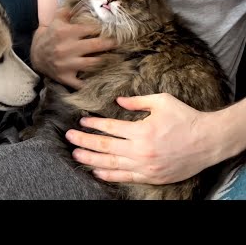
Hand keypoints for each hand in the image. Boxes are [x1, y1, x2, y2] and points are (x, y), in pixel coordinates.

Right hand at [30, 7, 115, 89]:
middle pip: (96, 45)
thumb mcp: (56, 20)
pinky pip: (81, 84)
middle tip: (120, 43)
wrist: (36, 55)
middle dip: (111, 43)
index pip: (92, 29)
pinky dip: (91, 83)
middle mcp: (67, 48)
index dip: (104, 29)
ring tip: (115, 58)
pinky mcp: (65, 77)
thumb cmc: (50, 36)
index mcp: (66, 32)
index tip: (114, 29)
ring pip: (93, 64)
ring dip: (106, 61)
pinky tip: (101, 79)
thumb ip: (68, 10)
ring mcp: (66, 64)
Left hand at [65, 93, 222, 184]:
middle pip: (105, 146)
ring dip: (91, 159)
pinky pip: (125, 177)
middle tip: (69, 137)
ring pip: (111, 163)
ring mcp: (145, 165)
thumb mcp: (162, 101)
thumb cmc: (185, 118)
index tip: (82, 122)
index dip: (94, 124)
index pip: (110, 127)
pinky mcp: (151, 176)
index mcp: (141, 130)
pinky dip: (109, 175)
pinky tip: (96, 171)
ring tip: (76, 154)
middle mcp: (141, 150)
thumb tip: (118, 101)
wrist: (208, 141)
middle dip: (84, 141)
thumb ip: (137, 101)